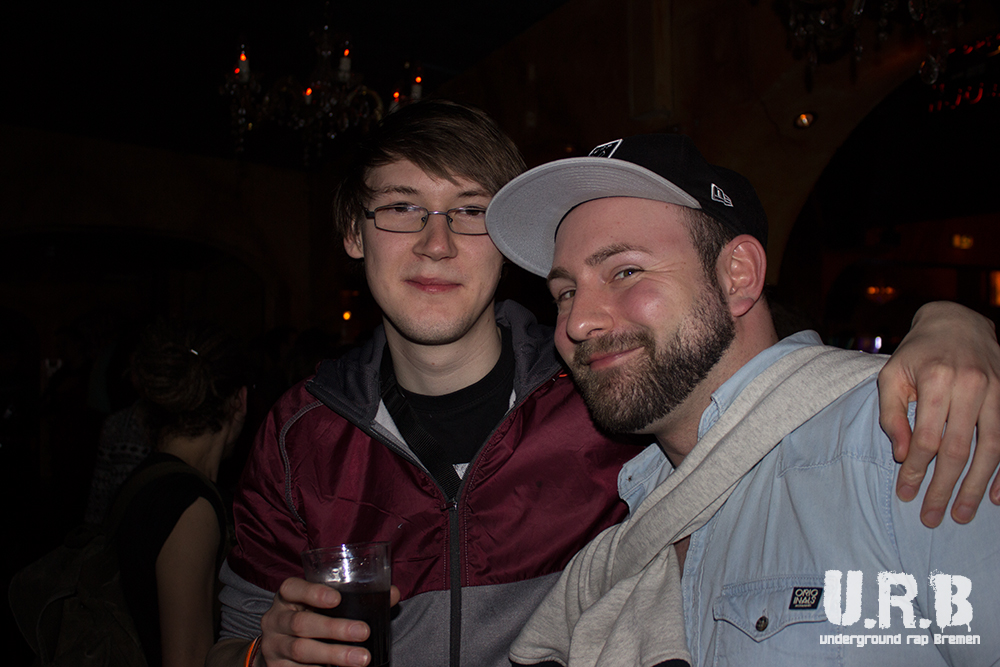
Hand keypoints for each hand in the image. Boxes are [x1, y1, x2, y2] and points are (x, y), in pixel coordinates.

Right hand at [257, 577, 400, 666]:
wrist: (280, 645)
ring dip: (335, 655)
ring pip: (302, 650)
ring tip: (362, 658)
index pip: (292, 588)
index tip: (337, 599)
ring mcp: (274, 645)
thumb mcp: (325, 604)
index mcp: (287, 597)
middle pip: (301, 623)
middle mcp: (276, 619)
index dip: (313, 592)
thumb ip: (355, 597)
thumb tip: (393, 594)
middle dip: (334, 629)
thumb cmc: (311, 616)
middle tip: (363, 632)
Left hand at [878, 301, 999, 526]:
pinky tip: (998, 497)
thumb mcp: (891, 376)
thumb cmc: (917, 354)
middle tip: (933, 517)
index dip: (916, 470)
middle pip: (958, 450)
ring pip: (990, 450)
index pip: (926, 438)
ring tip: (962, 514)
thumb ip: (892, 415)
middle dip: (944, 487)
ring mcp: (997, 392)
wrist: (956, 322)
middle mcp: (971, 387)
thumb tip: (902, 455)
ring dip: (977, 487)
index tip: (906, 494)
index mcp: (937, 381)